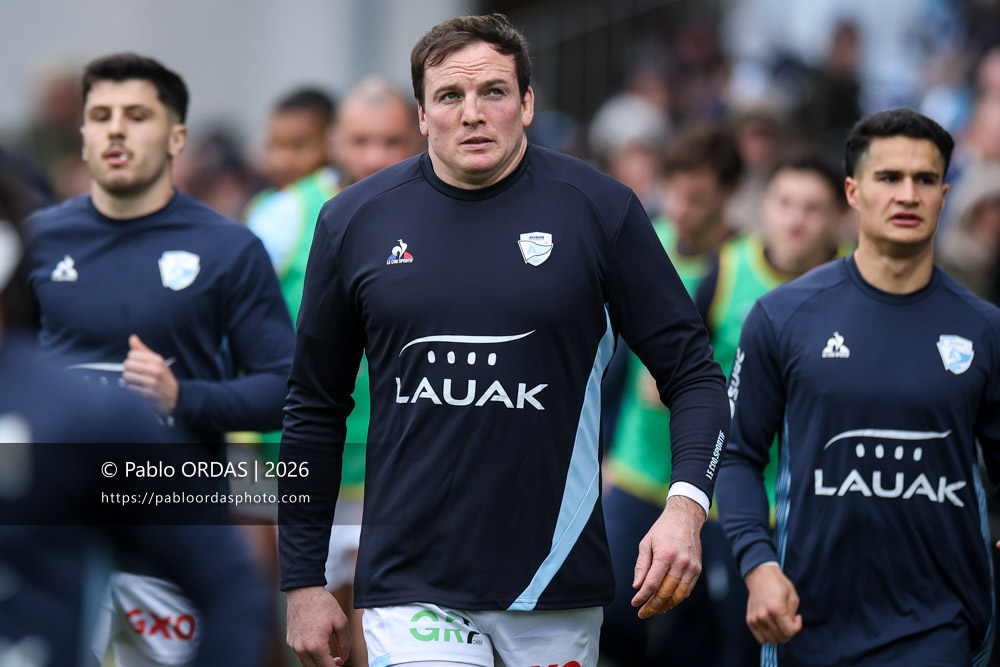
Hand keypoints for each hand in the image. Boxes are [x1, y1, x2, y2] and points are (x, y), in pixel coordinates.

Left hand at [123, 335, 178, 414]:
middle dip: (129, 369)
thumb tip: (132, 338)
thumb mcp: (157, 361)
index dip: (133, 359)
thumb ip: (143, 350)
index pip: (132, 354)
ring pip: (126, 376)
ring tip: (138, 381)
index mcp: (157, 360)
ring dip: (129, 380)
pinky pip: (129, 387)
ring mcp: (151, 382)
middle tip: (137, 373)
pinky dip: (132, 389)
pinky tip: (140, 389)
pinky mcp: (147, 393)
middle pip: (127, 364)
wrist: (174, 396)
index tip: (138, 364)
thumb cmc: (163, 377)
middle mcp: (155, 370)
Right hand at [286, 586, 351, 666]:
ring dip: (318, 663)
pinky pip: (300, 655)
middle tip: (338, 660)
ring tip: (329, 655)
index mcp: (316, 646)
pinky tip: (318, 646)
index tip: (342, 663)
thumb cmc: (323, 604)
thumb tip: (345, 658)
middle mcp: (302, 649)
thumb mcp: (341, 621)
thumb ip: (345, 643)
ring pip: (307, 664)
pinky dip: (310, 656)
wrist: (303, 591)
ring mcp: (294, 646)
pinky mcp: (290, 641)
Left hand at [632, 494, 704, 617]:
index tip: (635, 603)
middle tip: (643, 613)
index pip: (652, 583)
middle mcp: (680, 563)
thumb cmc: (662, 530)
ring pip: (678, 595)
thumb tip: (637, 586)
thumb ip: (642, 566)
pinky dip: (677, 599)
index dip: (642, 597)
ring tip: (654, 610)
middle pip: (665, 592)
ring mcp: (691, 567)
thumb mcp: (646, 543)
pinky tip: (667, 602)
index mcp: (665, 555)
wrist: (685, 519)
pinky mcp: (697, 569)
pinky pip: (687, 590)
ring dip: (665, 605)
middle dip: (652, 605)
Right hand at [744, 562, 802, 644]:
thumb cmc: (778, 584)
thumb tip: (790, 627)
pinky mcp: (750, 620)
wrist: (760, 575)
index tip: (797, 618)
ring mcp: (755, 619)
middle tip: (788, 620)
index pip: (789, 632)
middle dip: (788, 632)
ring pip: (771, 640)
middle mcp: (764, 616)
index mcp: (776, 609)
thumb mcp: (793, 597)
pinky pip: (760, 638)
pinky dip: (768, 636)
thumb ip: (793, 616)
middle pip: (781, 638)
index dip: (797, 627)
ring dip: (778, 634)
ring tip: (779, 623)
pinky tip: (771, 626)